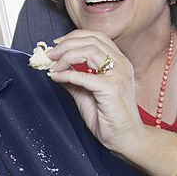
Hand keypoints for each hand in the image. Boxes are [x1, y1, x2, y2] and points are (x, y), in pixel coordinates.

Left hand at [45, 31, 143, 154]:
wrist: (126, 138)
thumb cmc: (110, 119)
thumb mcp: (86, 94)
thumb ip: (74, 80)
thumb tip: (56, 70)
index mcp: (119, 62)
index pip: (97, 37)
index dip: (74, 37)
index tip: (57, 44)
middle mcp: (121, 64)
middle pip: (91, 39)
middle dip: (66, 44)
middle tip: (50, 55)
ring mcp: (118, 75)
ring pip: (89, 51)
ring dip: (66, 56)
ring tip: (54, 66)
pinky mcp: (111, 88)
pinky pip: (84, 75)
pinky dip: (67, 74)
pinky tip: (57, 78)